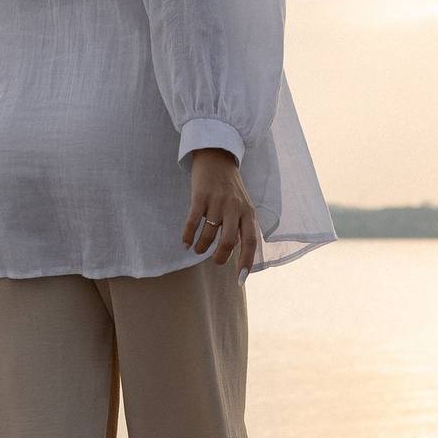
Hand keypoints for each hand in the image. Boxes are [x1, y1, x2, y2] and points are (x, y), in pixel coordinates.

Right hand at [182, 148, 260, 270]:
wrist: (216, 157)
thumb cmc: (230, 187)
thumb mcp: (243, 205)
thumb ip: (241, 226)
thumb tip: (235, 253)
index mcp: (248, 212)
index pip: (251, 241)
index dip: (246, 262)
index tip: (240, 279)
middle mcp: (235, 207)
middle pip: (228, 241)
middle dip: (219, 257)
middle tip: (213, 260)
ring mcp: (218, 201)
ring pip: (209, 234)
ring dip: (201, 247)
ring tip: (198, 249)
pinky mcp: (200, 195)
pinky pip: (193, 222)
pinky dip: (188, 236)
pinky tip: (186, 243)